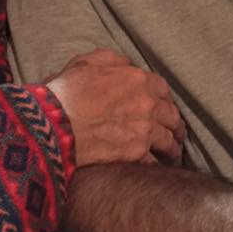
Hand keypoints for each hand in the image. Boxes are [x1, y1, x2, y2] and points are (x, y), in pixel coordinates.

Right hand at [45, 48, 184, 166]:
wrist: (56, 122)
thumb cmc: (68, 90)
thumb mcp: (88, 61)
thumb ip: (114, 61)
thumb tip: (126, 66)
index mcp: (138, 79)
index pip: (163, 88)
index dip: (164, 98)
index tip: (164, 105)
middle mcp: (147, 103)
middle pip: (172, 115)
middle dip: (175, 123)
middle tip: (176, 131)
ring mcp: (144, 129)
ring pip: (169, 140)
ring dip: (172, 147)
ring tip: (172, 154)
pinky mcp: (136, 152)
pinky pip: (153, 161)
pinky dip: (155, 165)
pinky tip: (155, 169)